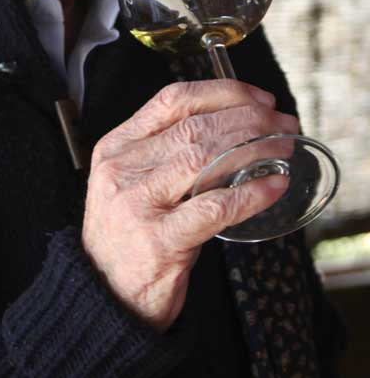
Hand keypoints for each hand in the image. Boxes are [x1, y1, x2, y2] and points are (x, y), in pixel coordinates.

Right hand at [81, 79, 298, 330]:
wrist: (106, 296)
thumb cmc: (129, 235)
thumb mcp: (133, 181)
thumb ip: (166, 151)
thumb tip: (235, 124)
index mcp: (116, 146)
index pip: (173, 100)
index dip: (222, 93)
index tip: (258, 98)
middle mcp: (123, 169)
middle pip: (195, 126)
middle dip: (249, 119)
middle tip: (283, 124)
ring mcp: (139, 204)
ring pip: (206, 158)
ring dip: (255, 149)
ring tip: (284, 148)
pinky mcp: (160, 241)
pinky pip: (215, 208)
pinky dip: (251, 194)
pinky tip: (273, 186)